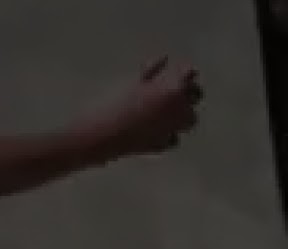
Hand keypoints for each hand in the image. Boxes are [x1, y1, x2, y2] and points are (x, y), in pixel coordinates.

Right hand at [87, 56, 202, 158]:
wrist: (97, 137)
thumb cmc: (111, 106)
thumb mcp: (130, 82)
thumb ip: (151, 70)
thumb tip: (164, 60)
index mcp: (174, 88)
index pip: (189, 72)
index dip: (180, 69)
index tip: (173, 68)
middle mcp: (180, 108)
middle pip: (196, 95)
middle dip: (187, 90)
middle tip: (171, 88)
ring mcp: (173, 128)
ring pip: (190, 119)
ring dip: (183, 113)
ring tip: (167, 110)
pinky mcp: (162, 145)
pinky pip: (173, 138)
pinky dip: (168, 134)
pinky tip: (156, 131)